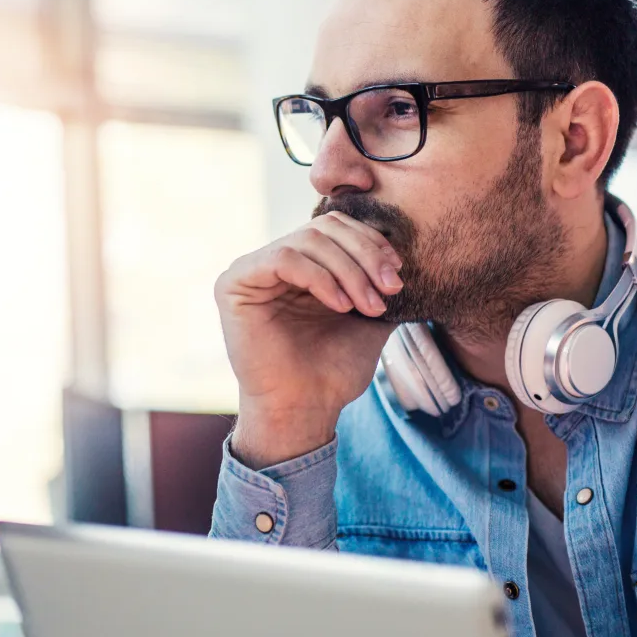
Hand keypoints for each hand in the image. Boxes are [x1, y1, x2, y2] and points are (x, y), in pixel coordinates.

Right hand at [215, 211, 403, 467]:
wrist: (307, 409)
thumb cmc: (334, 369)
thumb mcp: (370, 314)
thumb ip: (379, 278)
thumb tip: (403, 250)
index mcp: (304, 264)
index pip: (338, 227)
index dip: (372, 242)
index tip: (398, 274)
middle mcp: (275, 261)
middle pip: (325, 228)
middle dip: (365, 255)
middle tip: (390, 289)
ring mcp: (252, 269)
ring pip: (308, 240)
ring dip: (348, 271)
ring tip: (368, 306)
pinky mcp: (234, 283)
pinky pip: (282, 258)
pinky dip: (319, 278)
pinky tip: (340, 304)